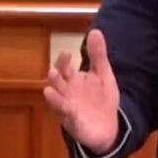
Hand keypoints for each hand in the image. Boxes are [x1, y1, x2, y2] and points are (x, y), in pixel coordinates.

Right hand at [43, 29, 119, 154]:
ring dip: (54, 97)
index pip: (64, 68)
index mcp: (74, 80)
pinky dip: (69, 115)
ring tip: (49, 91)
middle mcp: (67, 93)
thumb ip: (98, 55)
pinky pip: (70, 119)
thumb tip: (95, 30)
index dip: (63, 60)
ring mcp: (69, 109)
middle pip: (57, 83)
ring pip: (57, 102)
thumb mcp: (103, 74)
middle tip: (54, 71)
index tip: (66, 52)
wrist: (108, 127)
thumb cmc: (101, 98)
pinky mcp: (75, 124)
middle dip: (54, 78)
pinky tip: (70, 110)